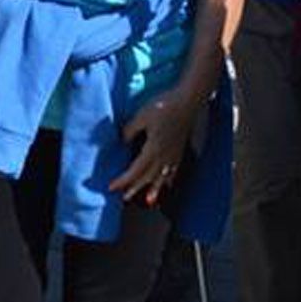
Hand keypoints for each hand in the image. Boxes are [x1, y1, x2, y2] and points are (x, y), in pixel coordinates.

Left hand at [111, 84, 202, 205]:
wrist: (188, 101)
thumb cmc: (164, 106)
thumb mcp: (142, 115)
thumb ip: (131, 130)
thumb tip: (123, 141)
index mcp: (152, 149)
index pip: (135, 170)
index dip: (123, 180)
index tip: (111, 187)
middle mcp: (164, 156)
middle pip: (147, 177)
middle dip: (135, 188)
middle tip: (125, 197)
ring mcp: (174, 154)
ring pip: (162, 177)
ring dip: (154, 189)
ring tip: (149, 200)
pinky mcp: (180, 149)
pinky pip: (174, 170)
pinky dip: (169, 179)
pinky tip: (168, 183)